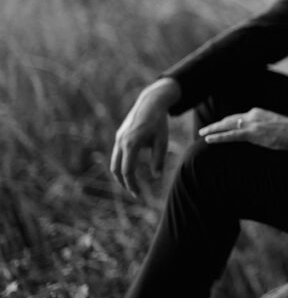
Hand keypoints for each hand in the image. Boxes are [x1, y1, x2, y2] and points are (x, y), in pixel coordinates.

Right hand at [110, 78, 177, 197]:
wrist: (151, 102)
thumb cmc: (159, 122)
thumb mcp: (162, 141)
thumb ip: (158, 160)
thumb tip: (156, 178)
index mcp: (131, 144)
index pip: (127, 171)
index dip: (132, 185)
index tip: (138, 195)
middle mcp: (121, 141)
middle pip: (116, 170)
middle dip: (124, 183)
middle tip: (135, 193)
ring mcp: (118, 138)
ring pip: (114, 162)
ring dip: (121, 175)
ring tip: (133, 184)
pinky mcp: (119, 135)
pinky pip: (117, 154)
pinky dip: (122, 164)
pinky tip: (132, 169)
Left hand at [199, 108, 287, 149]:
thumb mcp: (273, 125)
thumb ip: (262, 127)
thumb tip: (255, 134)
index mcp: (257, 112)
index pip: (238, 118)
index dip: (226, 123)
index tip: (219, 127)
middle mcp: (252, 115)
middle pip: (229, 119)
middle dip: (215, 125)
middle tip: (204, 130)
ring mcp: (251, 124)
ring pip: (227, 126)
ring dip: (213, 130)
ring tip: (202, 134)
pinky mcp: (252, 133)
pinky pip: (231, 135)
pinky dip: (219, 137)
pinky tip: (210, 140)